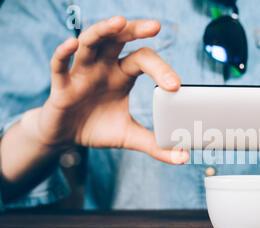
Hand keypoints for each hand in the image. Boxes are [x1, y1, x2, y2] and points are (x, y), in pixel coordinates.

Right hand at [21, 16, 188, 163]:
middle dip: (134, 30)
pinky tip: (73, 44)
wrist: (66, 138)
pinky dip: (64, 53)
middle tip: (154, 26)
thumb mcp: (129, 137)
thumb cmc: (98, 129)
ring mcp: (81, 73)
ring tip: (118, 22)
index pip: (143, 60)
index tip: (175, 85)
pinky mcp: (60, 85)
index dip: (160, 69)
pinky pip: (59, 65)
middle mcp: (103, 67)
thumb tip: (183, 157)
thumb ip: (155, 144)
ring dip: (103, 31)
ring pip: (90, 42)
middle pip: (118, 40)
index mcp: (122, 76)